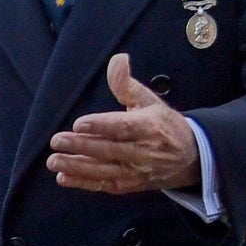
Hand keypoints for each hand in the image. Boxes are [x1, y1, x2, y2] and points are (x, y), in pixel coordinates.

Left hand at [47, 54, 199, 195]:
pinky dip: (84, 183)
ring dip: (77, 167)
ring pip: (105, 171)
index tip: (79, 124)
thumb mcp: (150, 101)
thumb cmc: (164, 125)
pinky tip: (64, 177)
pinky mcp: (131, 185)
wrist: (191, 158)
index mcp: (151, 127)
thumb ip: (127, 84)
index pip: (124, 127)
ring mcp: (137, 171)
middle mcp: (145, 152)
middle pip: (110, 150)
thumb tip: (117, 60)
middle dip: (81, 146)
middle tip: (57, 141)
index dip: (101, 126)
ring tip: (53, 161)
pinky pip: (105, 185)